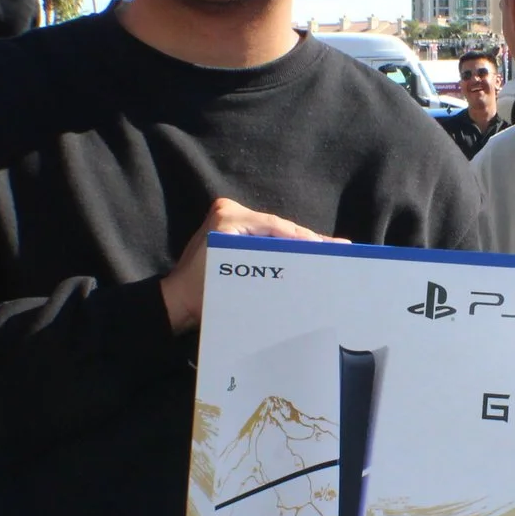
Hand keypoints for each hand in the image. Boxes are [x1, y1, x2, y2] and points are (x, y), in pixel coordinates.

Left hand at [159, 198, 345, 331]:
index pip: (275, 226)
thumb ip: (272, 260)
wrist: (177, 304)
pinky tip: (306, 253)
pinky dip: (283, 247)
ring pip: (274, 233)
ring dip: (297, 244)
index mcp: (228, 217)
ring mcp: (229, 220)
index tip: (327, 247)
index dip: (304, 238)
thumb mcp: (240, 276)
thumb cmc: (203, 293)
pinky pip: (264, 238)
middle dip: (306, 240)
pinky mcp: (231, 231)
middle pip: (277, 227)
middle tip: (337, 247)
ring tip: (328, 249)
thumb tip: (306, 257)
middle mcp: (228, 211)